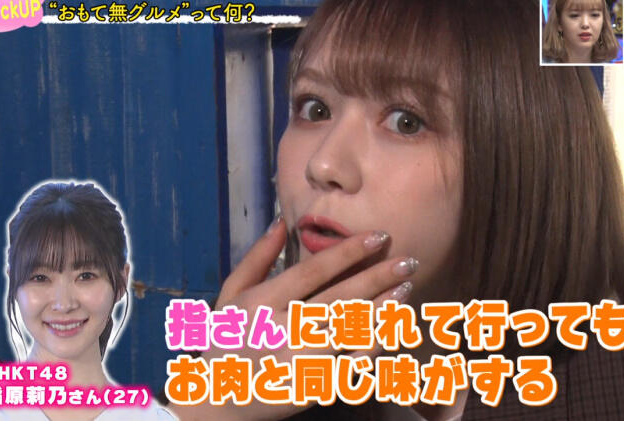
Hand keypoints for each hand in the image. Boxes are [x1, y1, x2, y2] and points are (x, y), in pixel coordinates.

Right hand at [171, 217, 417, 420]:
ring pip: (351, 331)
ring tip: (407, 288)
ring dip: (384, 309)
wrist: (215, 403)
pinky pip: (352, 365)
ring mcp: (299, 362)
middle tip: (408, 260)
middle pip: (340, 298)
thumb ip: (257, 258)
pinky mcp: (312, 388)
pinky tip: (392, 329)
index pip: (314, 271)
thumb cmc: (224, 342)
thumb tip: (283, 221)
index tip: (379, 236)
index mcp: (262, 303)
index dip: (349, 252)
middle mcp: (282, 330)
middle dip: (378, 277)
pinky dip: (374, 347)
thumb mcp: (230, 295)